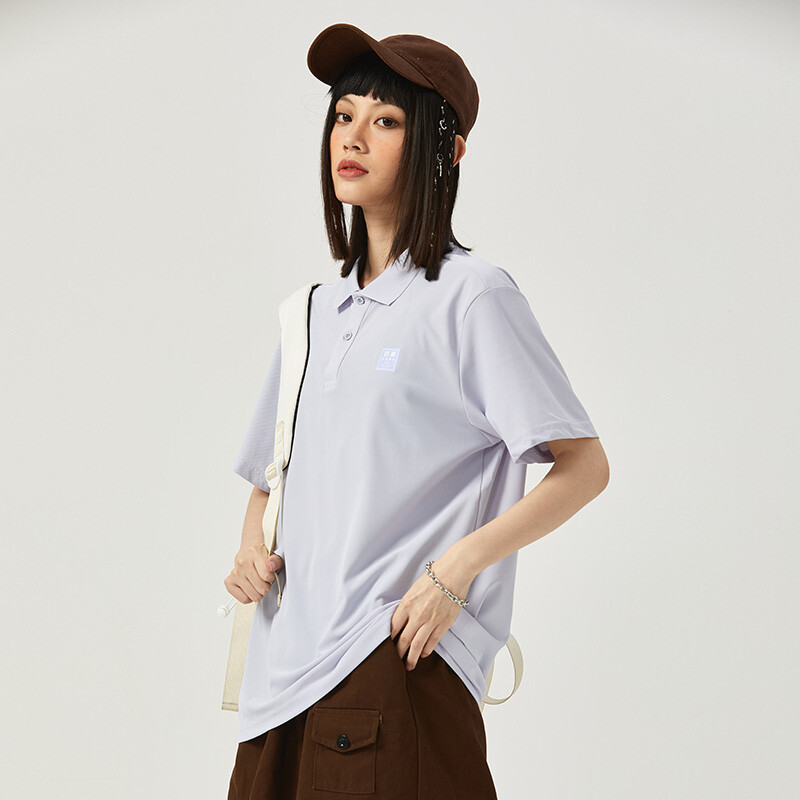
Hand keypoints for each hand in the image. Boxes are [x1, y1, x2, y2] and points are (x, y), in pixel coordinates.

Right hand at [224, 543, 282, 603]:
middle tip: (264, 579)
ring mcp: (235, 573)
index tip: (270, 574)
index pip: (267, 576)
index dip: (272, 578)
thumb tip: (271, 566)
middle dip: (266, 586)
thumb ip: (276, 561)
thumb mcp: (273, 554)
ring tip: (257, 583)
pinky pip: (244, 599)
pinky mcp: (229, 582)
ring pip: (254, 596)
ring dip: (258, 592)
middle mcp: (242, 563)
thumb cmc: (260, 555)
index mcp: (254, 553)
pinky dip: (249, 596)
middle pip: (262, 588)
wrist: (248, 551)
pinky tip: (250, 587)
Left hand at [390, 553, 474, 669]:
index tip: (387, 645)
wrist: (453, 572)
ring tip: (408, 666)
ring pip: (417, 645)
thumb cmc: (434, 576)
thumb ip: (407, 605)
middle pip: (403, 639)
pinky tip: (423, 654)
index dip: (389, 638)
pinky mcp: (444, 624)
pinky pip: (433, 641)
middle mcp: (417, 615)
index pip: (393, 627)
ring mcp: (431, 621)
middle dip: (398, 652)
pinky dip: (427, 650)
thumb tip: (402, 619)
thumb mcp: (413, 589)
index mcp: (406, 604)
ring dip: (411, 658)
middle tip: (394, 661)